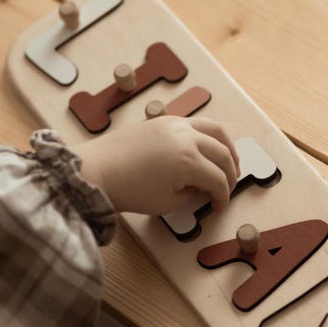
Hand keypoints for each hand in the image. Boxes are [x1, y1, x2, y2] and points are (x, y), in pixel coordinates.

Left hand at [73, 117, 239, 214]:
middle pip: (222, 153)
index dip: (222, 196)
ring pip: (214, 130)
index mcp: (188, 161)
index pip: (218, 180)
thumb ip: (191, 194)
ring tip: (230, 161)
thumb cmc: (128, 191)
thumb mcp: (166, 202)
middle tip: (228, 187)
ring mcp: (175, 124)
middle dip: (230, 172)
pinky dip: (208, 135)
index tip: (218, 206)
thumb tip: (201, 187)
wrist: (97, 170)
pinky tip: (206, 147)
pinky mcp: (164, 120)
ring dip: (227, 146)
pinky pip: (196, 123)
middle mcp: (186, 138)